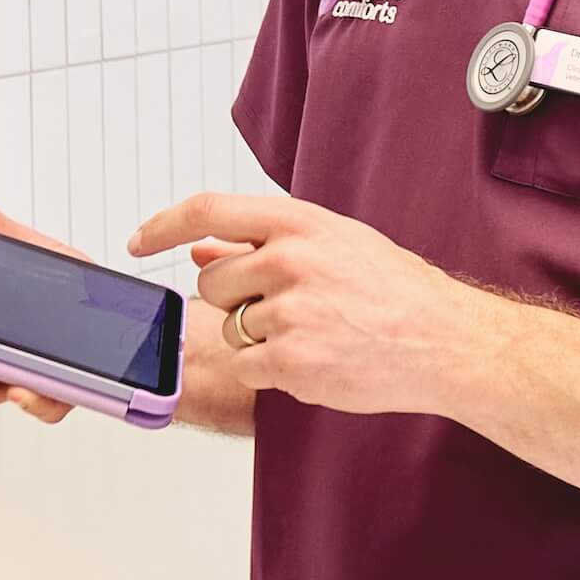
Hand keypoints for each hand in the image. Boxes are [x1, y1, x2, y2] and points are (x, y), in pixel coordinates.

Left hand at [129, 194, 480, 418]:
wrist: (441, 338)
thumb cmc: (391, 287)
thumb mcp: (331, 242)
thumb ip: (261, 243)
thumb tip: (199, 248)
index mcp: (297, 222)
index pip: (208, 208)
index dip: (163, 224)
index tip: (138, 241)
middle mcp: (288, 260)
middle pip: (212, 283)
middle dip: (234, 299)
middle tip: (288, 306)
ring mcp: (289, 312)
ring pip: (229, 329)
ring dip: (256, 338)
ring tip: (313, 332)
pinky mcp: (291, 363)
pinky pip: (247, 367)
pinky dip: (270, 370)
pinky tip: (314, 359)